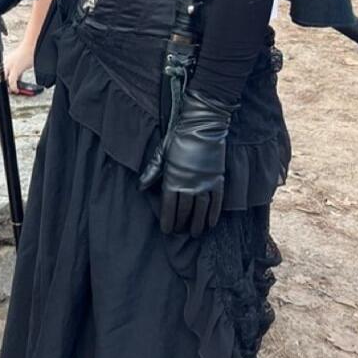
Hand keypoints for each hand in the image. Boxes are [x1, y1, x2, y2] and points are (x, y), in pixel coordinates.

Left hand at [3, 38, 35, 90]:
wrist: (31, 47)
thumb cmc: (26, 54)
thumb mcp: (17, 63)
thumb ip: (15, 71)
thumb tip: (17, 79)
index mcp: (4, 62)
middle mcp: (4, 63)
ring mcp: (9, 65)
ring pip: (0, 78)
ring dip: (3, 86)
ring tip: (9, 90)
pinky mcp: (16, 68)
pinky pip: (12, 80)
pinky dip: (13, 87)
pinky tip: (16, 89)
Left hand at [158, 87, 232, 236]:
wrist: (203, 125)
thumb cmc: (179, 137)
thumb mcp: (161, 153)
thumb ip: (152, 171)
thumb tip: (140, 188)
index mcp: (172, 178)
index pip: (168, 206)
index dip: (168, 220)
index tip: (167, 230)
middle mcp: (188, 184)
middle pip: (185, 210)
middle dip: (182, 224)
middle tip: (181, 232)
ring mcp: (204, 182)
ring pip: (201, 210)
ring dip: (198, 223)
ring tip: (195, 233)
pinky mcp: (217, 179)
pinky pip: (216, 202)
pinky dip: (214, 214)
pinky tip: (211, 224)